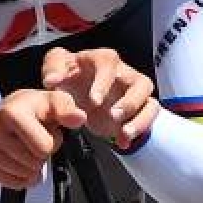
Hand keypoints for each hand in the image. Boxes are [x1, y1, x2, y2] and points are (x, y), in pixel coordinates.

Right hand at [0, 89, 86, 187]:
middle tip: (36, 140)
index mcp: (11, 112)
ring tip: (29, 150)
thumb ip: (67, 109)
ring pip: (20, 174)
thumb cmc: (37, 108)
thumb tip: (78, 118)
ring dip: (31, 167)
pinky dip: (18, 178)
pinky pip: (6, 181)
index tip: (48, 131)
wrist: (12, 111)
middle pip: (31, 163)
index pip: (43, 148)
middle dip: (41, 155)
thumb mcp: (56, 101)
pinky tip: (21, 164)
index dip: (53, 142)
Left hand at [41, 47, 159, 150]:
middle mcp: (124, 74)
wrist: (78, 91)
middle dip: (129, 101)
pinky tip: (123, 142)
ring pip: (150, 101)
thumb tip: (52, 80)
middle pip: (141, 82)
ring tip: (124, 132)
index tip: (93, 100)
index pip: (109, 63)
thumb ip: (53, 70)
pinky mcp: (139, 108)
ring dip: (140, 118)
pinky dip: (140, 130)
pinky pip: (149, 117)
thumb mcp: (56, 68)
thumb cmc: (71, 76)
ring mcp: (134, 92)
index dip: (103, 82)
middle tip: (113, 116)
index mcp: (103, 60)